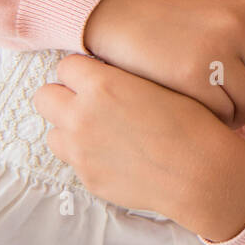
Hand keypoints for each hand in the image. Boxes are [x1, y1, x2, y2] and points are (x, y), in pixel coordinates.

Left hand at [34, 54, 244, 241]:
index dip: (83, 70)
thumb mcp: (158, 84)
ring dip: (70, 128)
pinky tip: (119, 154)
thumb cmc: (190, 123)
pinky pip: (74, 161)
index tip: (97, 76)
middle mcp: (82, 117)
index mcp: (102, 86)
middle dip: (63, 96)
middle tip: (89, 101)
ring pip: (53, 132)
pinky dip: (89, 156)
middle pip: (44, 97)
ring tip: (102, 130)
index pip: (66, 66)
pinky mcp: (87, 178)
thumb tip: (106, 74)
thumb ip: (121, 78)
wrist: (200, 172)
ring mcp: (80, 151)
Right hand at [83, 0, 244, 128]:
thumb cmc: (164, 19)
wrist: (117, 12)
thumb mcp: (213, 12)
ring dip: (237, 115)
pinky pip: (222, 111)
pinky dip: (216, 120)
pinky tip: (201, 117)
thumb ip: (241, 37)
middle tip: (239, 114)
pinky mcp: (193, 75)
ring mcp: (217, 51)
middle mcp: (238, 29)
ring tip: (218, 117)